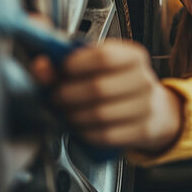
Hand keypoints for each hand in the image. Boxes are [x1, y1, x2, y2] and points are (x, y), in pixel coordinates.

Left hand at [32, 39, 182, 152]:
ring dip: (75, 116)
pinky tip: (80, 126)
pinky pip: (107, 135)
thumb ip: (64, 63)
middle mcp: (143, 79)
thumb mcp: (97, 66)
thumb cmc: (118, 83)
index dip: (77, 65)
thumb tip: (40, 66)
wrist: (152, 109)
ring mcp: (147, 106)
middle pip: (99, 88)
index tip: (62, 70)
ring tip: (66, 112)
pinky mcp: (143, 130)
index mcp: (133, 55)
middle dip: (68, 95)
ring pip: (101, 114)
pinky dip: (86, 132)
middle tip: (56, 97)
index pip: (104, 56)